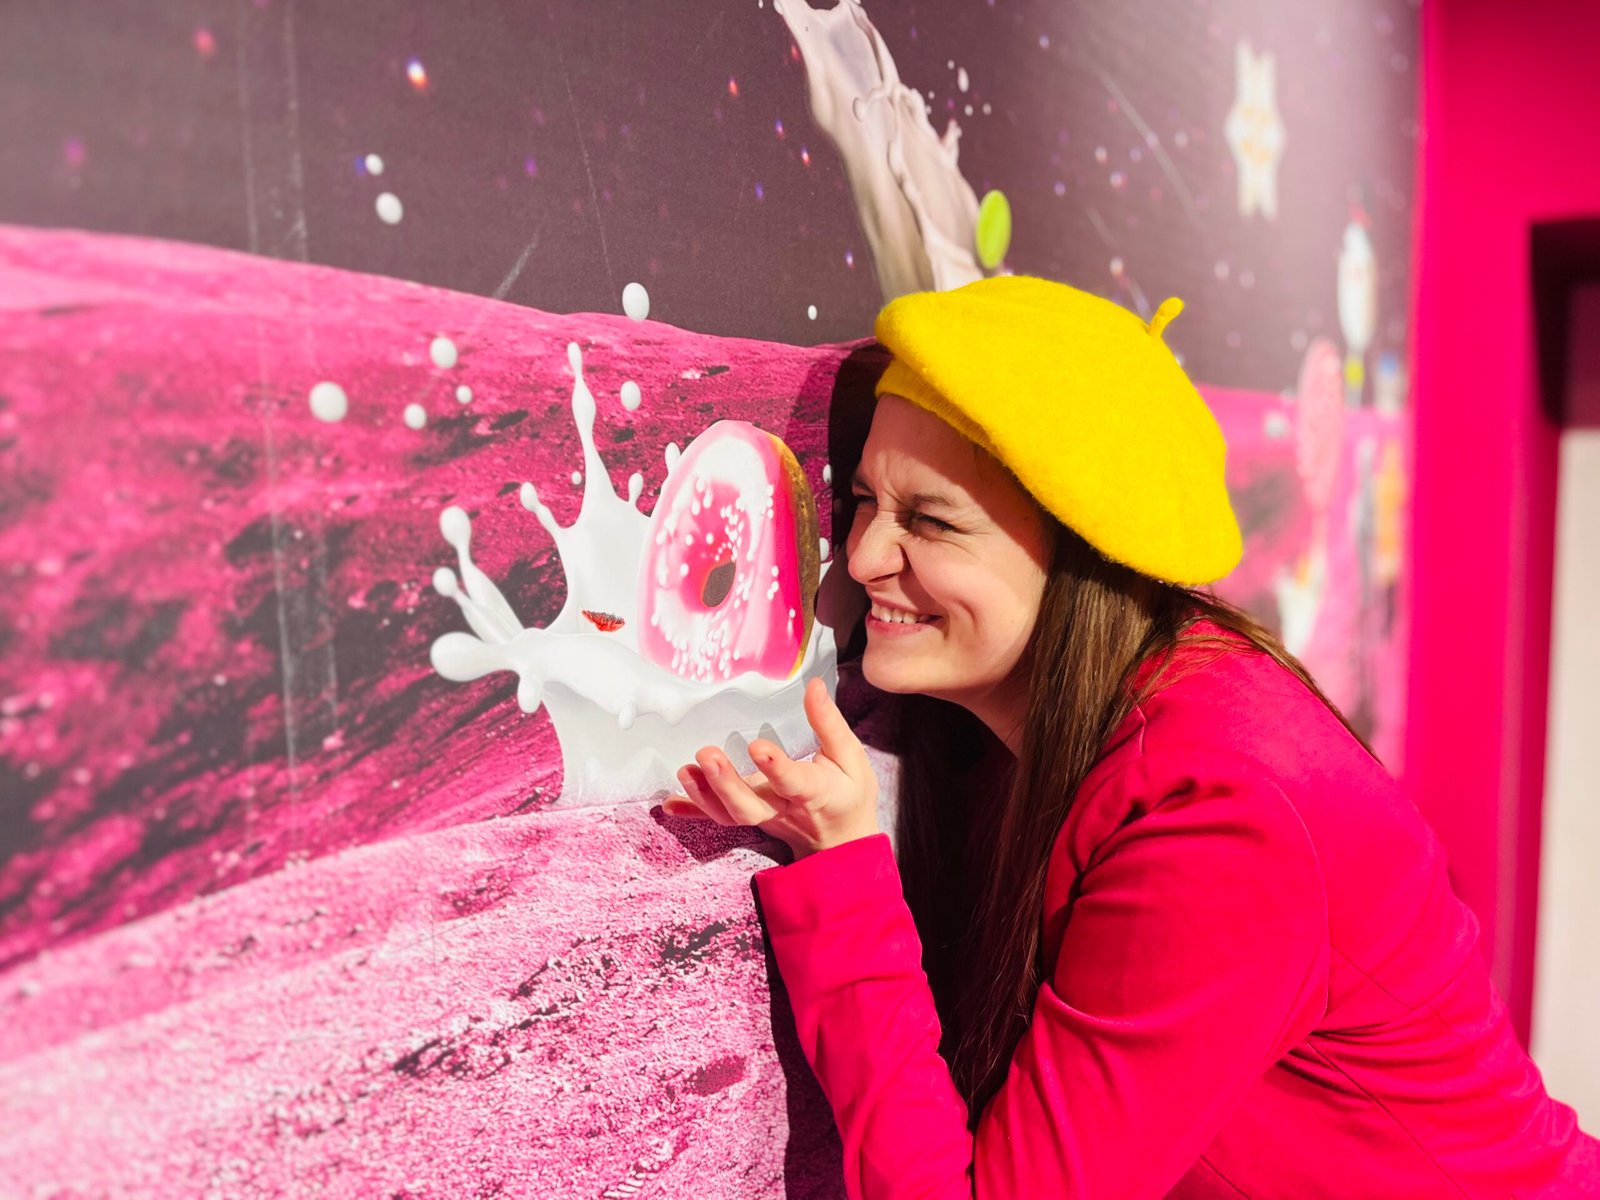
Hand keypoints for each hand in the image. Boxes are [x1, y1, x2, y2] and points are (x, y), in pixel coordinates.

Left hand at [663, 677, 880, 858]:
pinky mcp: (750, 820)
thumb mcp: (850, 758)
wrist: (842, 842)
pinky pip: (718, 820)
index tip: (756, 746)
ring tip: (684, 771)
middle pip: (750, 806)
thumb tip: (813, 685)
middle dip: (726, 784)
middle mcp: (783, 808)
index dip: (775, 767)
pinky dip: (693, 812)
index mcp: (814, 792)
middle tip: (705, 755)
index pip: (793, 781)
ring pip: (731, 815)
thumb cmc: (848, 794)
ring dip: (704, 796)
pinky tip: (669, 803)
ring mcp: (763, 817)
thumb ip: (829, 723)